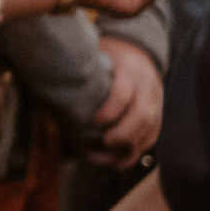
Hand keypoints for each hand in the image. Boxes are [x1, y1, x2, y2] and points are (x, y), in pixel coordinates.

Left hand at [88, 36, 163, 168]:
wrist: (138, 48)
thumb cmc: (108, 54)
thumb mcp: (96, 53)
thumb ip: (83, 70)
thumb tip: (50, 87)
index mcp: (129, 69)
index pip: (124, 92)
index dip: (111, 109)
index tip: (95, 121)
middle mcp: (147, 86)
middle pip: (143, 114)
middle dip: (124, 133)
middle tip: (105, 143)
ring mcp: (156, 100)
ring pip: (151, 129)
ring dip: (131, 149)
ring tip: (110, 162)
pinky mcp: (159, 112)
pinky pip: (154, 135)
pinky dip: (138, 151)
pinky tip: (120, 162)